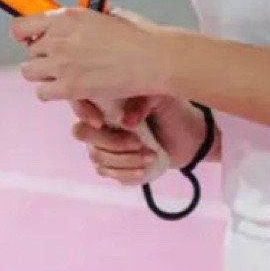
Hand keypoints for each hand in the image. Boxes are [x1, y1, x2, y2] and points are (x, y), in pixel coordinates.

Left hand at [10, 5, 173, 105]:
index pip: (22, 26)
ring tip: (61, 77)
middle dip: (42, 57)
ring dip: (43, 75)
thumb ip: (85, 20)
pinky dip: (52, 93)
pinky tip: (67, 90)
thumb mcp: (107, 15)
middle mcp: (58, 37)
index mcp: (66, 16)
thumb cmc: (138, 36)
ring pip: (29, 72)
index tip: (30, 40)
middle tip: (60, 62)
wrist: (152, 58)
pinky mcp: (69, 86)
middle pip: (29, 51)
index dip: (23, 35)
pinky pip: (42, 93)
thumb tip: (80, 24)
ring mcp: (61, 63)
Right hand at [71, 94, 208, 185]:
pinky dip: (126, 173)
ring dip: (124, 160)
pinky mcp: (114, 165)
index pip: (78, 100)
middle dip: (112, 142)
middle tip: (139, 142)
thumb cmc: (174, 111)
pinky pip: (107, 173)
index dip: (82, 111)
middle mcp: (100, 122)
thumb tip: (126, 122)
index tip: (101, 123)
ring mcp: (104, 145)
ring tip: (150, 155)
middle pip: (83, 134)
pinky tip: (143, 169)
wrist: (191, 137)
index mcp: (107, 99)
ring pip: (98, 157)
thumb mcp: (162, 97)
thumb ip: (143, 101)